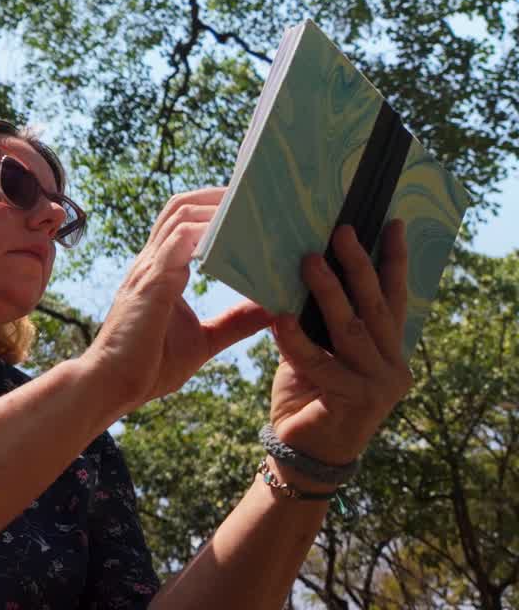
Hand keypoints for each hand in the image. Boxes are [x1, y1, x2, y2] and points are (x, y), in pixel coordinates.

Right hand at [85, 187, 271, 411]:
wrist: (112, 386)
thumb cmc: (149, 365)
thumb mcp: (204, 341)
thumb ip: (234, 322)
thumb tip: (272, 309)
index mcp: (162, 271)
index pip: (184, 221)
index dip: (212, 206)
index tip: (247, 204)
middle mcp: (153, 263)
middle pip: (180, 206)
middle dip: (216, 194)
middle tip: (253, 194)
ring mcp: (149, 270)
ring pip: (180, 216)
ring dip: (216, 207)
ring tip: (250, 206)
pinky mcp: (151, 284)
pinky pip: (178, 242)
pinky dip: (205, 231)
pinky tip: (232, 234)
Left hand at [268, 221, 412, 466]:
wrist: (301, 453)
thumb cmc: (308, 394)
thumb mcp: (318, 349)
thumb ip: (322, 320)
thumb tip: (309, 268)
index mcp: (390, 348)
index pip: (393, 296)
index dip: (393, 260)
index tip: (391, 222)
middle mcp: (394, 364)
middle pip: (375, 306)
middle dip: (359, 265)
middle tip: (342, 231)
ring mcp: (380, 385)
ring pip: (350, 329)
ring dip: (328, 292)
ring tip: (308, 261)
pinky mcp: (356, 401)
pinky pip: (320, 363)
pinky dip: (297, 340)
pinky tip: (280, 317)